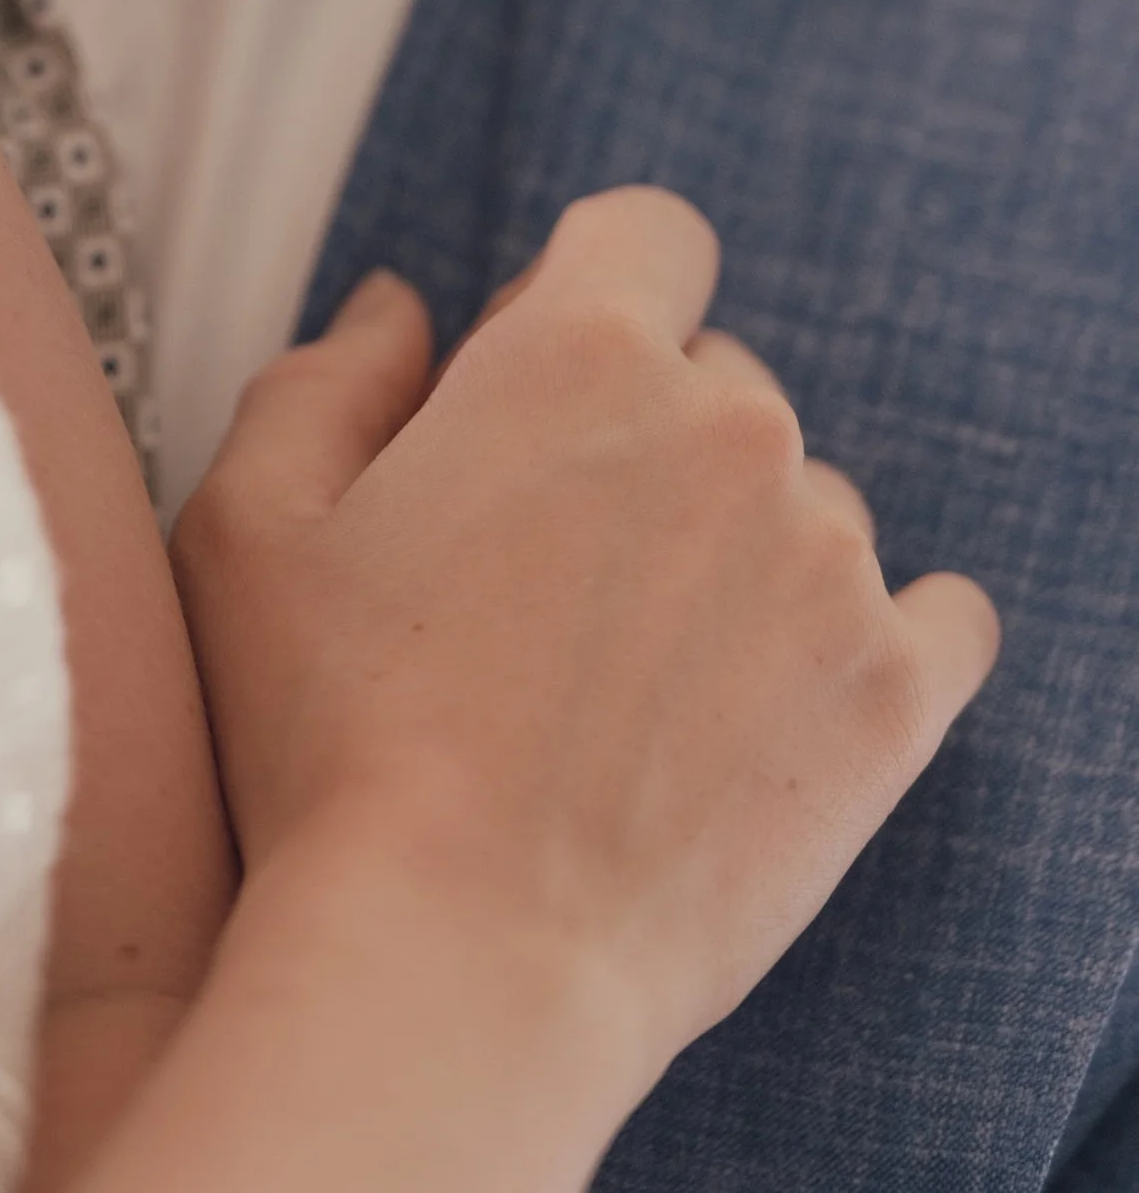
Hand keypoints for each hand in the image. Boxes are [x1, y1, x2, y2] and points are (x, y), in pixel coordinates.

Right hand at [169, 189, 998, 1087]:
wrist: (459, 960)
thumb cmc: (329, 738)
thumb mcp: (251, 522)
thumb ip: (326, 375)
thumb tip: (402, 307)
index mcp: (576, 352)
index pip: (650, 233)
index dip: (589, 295)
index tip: (535, 397)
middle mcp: (729, 424)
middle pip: (719, 375)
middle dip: (647, 441)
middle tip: (553, 575)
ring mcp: (828, 559)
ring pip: (806, 501)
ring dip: (742, 551)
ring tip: (638, 681)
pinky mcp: (897, 694)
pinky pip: (943, 615)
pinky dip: (873, 642)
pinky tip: (783, 702)